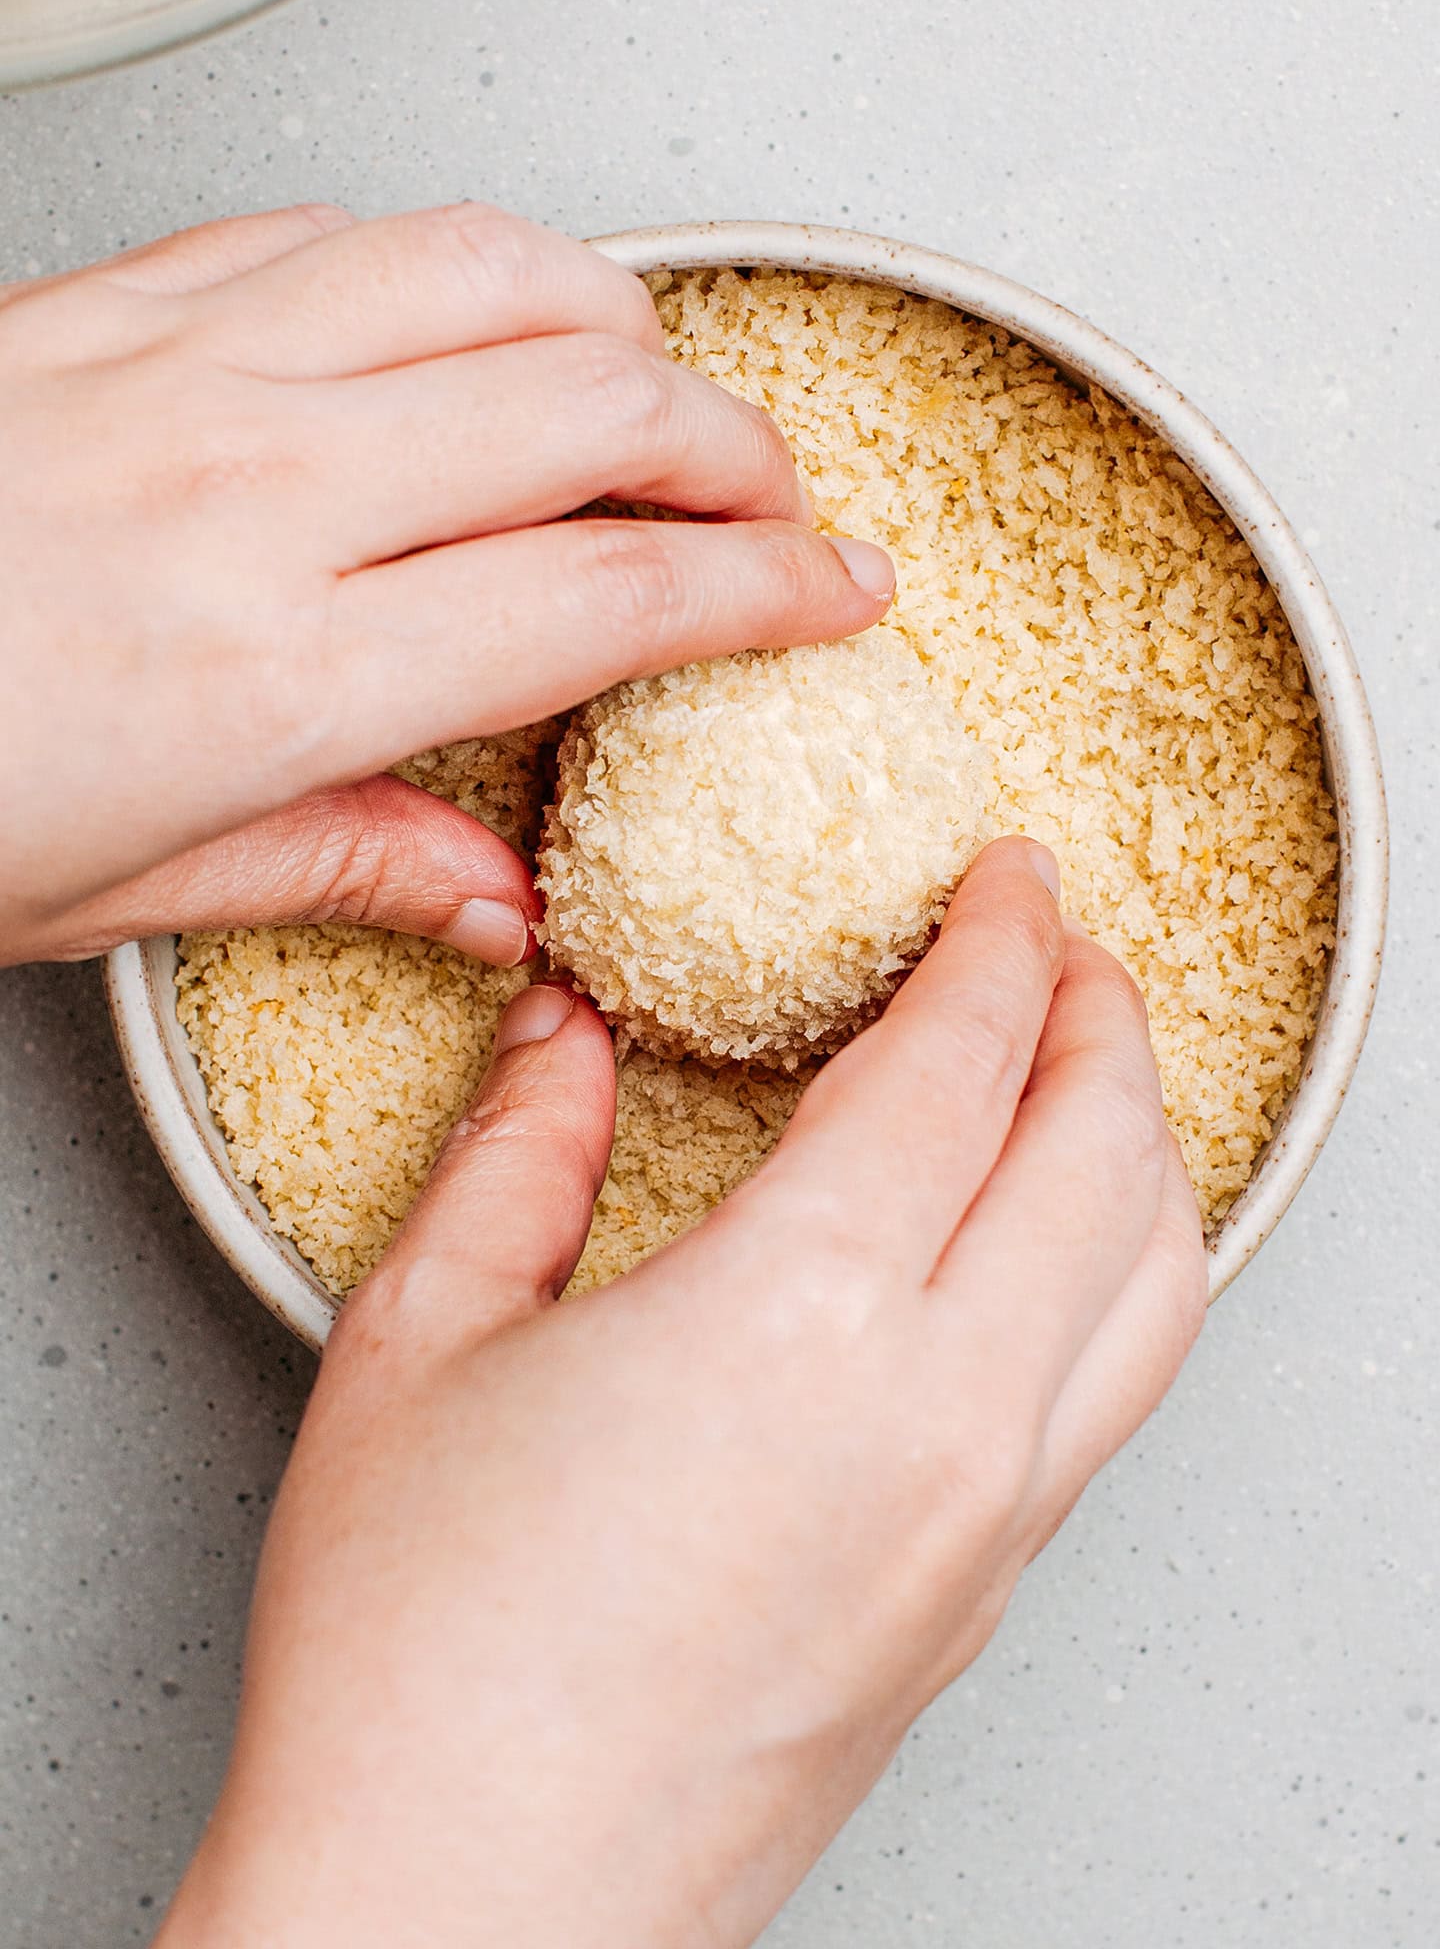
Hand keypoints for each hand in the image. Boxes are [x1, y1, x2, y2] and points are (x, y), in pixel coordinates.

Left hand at [0, 203, 892, 964]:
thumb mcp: (120, 896)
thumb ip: (345, 865)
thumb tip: (495, 901)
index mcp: (279, 671)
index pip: (607, 597)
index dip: (764, 592)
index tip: (839, 596)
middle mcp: (259, 491)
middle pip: (598, 407)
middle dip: (739, 450)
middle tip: (778, 506)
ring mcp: (189, 369)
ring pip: (498, 273)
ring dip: (624, 326)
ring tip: (662, 394)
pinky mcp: (120, 299)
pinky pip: (344, 233)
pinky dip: (457, 269)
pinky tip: (473, 320)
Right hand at [157, 839, 1205, 1948]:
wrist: (455, 1923)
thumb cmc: (417, 1660)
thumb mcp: (423, 1344)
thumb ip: (517, 1153)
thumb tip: (564, 1040)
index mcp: (804, 1316)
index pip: (969, 1063)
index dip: (1003, 939)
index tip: (1005, 876)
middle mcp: (942, 1417)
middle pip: (1111, 1152)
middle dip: (1104, 1011)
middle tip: (1056, 940)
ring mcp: (985, 1527)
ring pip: (1158, 1283)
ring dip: (1139, 1143)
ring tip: (1081, 1073)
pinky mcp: (980, 1610)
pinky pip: (1114, 1396)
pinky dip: (1119, 1272)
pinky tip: (1039, 1253)